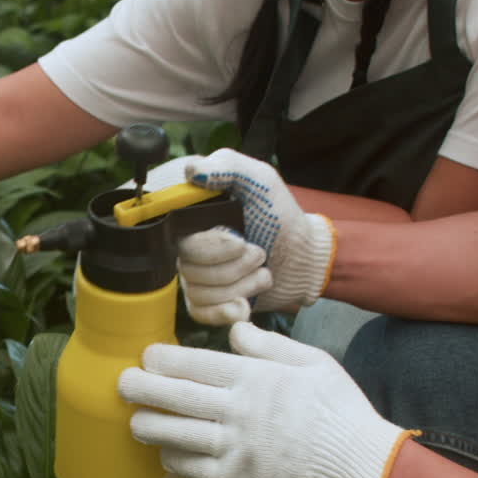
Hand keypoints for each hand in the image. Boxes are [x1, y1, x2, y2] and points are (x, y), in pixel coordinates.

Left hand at [117, 322, 413, 477]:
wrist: (361, 462)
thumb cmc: (338, 407)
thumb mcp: (312, 361)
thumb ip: (267, 346)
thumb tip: (234, 329)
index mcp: (254, 377)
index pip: (193, 364)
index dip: (161, 359)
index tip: (146, 356)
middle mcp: (238, 409)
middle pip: (174, 396)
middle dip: (140, 388)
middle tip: (121, 383)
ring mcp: (236, 446)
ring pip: (174, 434)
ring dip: (147, 425)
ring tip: (134, 420)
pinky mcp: (238, 477)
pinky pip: (192, 468)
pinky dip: (173, 459)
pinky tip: (166, 452)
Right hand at [180, 149, 334, 315]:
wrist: (302, 260)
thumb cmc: (281, 218)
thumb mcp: (262, 181)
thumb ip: (228, 166)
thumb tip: (191, 170)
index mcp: (194, 214)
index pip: (174, 232)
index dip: (207, 243)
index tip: (237, 238)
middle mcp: (188, 244)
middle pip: (188, 264)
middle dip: (233, 263)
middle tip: (259, 252)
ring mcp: (194, 273)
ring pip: (197, 290)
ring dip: (240, 284)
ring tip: (261, 271)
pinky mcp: (205, 301)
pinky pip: (199, 312)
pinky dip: (227, 309)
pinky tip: (245, 303)